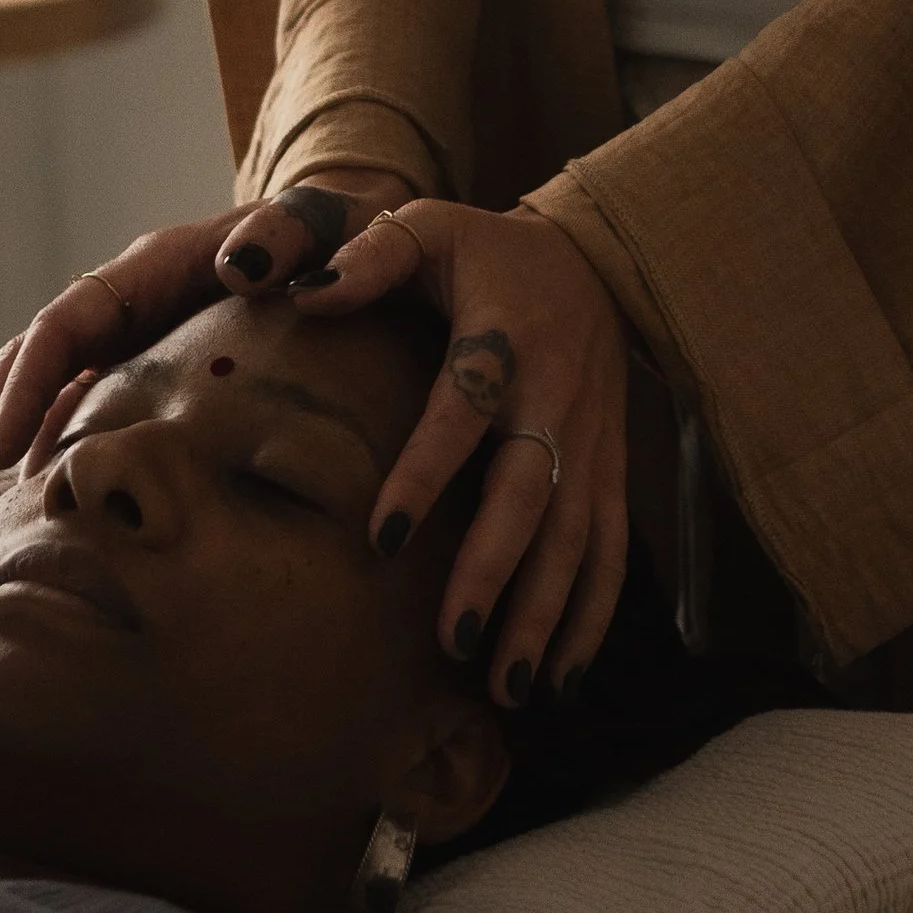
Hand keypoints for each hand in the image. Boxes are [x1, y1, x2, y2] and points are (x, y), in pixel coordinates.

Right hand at [0, 169, 414, 514]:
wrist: (362, 238)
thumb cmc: (345, 234)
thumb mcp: (323, 226)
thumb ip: (286, 235)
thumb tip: (235, 263)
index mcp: (156, 265)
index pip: (65, 322)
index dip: (27, 385)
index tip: (2, 452)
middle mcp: (131, 294)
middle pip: (32, 355)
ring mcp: (134, 328)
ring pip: (44, 381)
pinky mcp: (147, 358)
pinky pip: (78, 397)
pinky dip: (43, 441)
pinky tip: (28, 495)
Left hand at [265, 198, 629, 706]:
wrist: (594, 260)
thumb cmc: (485, 253)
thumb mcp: (429, 228)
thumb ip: (368, 256)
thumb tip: (301, 293)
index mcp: (504, 335)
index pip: (463, 407)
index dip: (426, 471)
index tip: (381, 537)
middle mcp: (556, 394)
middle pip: (530, 490)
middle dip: (497, 568)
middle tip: (454, 640)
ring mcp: (591, 439)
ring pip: (577, 535)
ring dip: (547, 612)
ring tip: (506, 685)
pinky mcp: (610, 469)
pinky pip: (612, 549)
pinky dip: (593, 615)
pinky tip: (561, 676)